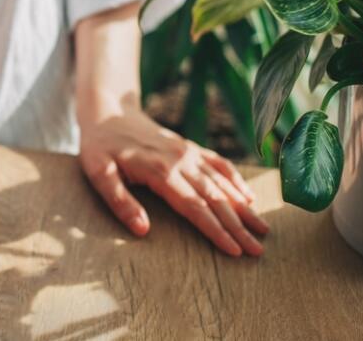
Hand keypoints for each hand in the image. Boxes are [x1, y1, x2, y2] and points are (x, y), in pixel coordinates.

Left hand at [78, 108, 268, 256]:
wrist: (107, 111)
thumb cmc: (99, 146)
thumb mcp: (99, 173)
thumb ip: (120, 201)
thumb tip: (142, 230)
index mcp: (160, 171)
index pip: (194, 207)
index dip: (216, 230)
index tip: (235, 251)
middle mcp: (180, 160)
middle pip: (215, 199)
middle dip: (238, 226)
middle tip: (258, 250)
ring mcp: (187, 152)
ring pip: (222, 183)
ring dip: (243, 207)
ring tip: (263, 229)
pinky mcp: (189, 147)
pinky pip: (219, 163)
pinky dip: (236, 180)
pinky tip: (249, 197)